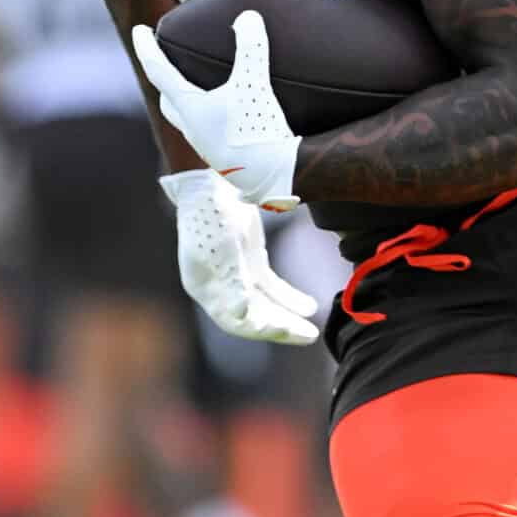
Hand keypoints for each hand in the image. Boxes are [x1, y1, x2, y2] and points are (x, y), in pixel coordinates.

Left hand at [131, 12, 301, 210]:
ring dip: (188, 100)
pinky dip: (210, 115)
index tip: (139, 30)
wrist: (277, 178)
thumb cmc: (258, 131)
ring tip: (199, 86)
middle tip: (166, 60)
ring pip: (188, 119)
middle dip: (164, 79)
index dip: (148, 49)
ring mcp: (208, 146)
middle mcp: (193, 128)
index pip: (159, 72)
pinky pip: (210, 130)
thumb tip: (247, 16)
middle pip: (169, 101)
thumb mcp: (255, 84)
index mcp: (190, 109)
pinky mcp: (227, 157)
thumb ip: (251, 48)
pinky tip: (230, 113)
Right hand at [161, 169, 320, 345]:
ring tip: (311, 329)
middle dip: (280, 328)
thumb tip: (240, 315)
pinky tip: (308, 306)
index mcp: (205, 288)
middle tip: (309, 336)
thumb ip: (233, 283)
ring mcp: (236, 274)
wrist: (213, 180)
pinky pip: (271, 287)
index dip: (259, 329)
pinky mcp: (250, 261)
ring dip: (287, 317)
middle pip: (252, 317)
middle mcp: (219, 287)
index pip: (233, 321)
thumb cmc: (213, 214)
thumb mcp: (223, 247)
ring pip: (265, 305)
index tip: (285, 331)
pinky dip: (288, 298)